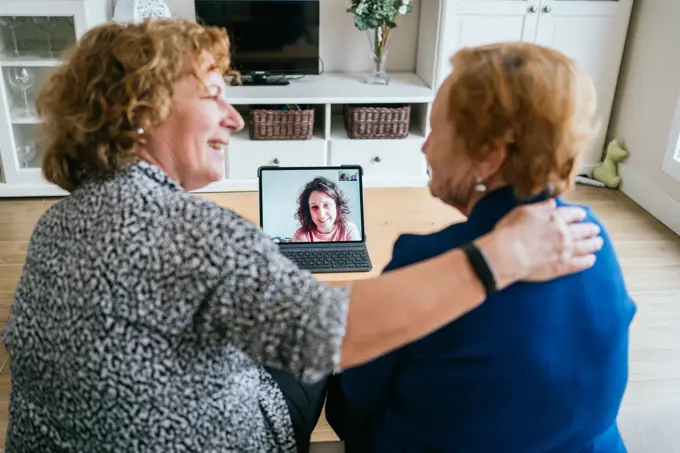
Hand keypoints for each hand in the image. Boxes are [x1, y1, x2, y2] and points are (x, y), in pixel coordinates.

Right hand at [476, 199, 602, 288]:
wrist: (507, 255)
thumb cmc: (509, 232)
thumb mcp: (522, 212)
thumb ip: (540, 207)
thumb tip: (553, 203)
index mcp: (554, 218)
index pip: (572, 213)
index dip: (578, 214)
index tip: (582, 215)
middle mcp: (564, 233)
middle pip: (582, 230)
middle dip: (590, 229)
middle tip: (595, 229)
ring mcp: (565, 250)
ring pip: (586, 246)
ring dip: (594, 244)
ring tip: (598, 243)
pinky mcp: (563, 267)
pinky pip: (581, 263)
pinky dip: (588, 261)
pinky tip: (592, 260)